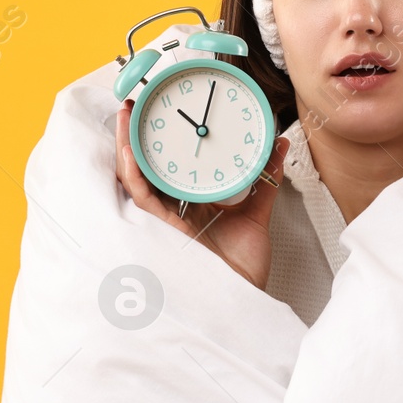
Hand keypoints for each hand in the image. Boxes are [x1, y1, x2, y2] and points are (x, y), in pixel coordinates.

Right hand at [115, 98, 290, 291]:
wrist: (246, 298)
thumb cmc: (243, 267)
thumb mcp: (256, 213)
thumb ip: (266, 178)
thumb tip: (278, 144)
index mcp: (189, 204)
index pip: (166, 166)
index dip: (157, 139)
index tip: (158, 110)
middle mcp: (171, 210)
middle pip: (145, 167)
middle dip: (133, 136)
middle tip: (131, 104)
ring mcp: (163, 220)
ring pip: (135, 178)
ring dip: (126, 145)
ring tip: (124, 115)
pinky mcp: (161, 230)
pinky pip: (142, 198)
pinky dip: (133, 173)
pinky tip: (129, 151)